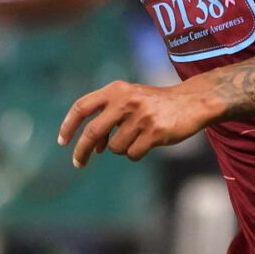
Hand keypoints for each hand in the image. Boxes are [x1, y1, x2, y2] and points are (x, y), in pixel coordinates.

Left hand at [58, 80, 211, 166]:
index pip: (82, 107)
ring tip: (137, 137)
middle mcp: (126, 101)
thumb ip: (108, 116)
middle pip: (92, 132)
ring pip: (114, 147)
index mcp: (116, 90)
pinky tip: (148, 142)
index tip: (62, 141)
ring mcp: (140, 117)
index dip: (69, 125)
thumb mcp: (130, 99)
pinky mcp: (154, 132)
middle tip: (78, 163)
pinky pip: (132, 154)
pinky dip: (136, 153)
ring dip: (122, 148)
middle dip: (82, 151)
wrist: (191, 102)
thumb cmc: (155, 104)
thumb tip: (91, 146)